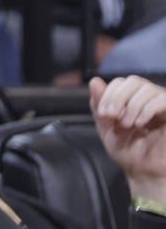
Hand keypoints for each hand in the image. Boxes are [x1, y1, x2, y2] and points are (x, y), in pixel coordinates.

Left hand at [92, 75, 165, 202]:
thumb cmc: (127, 151)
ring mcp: (162, 106)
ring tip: (127, 125)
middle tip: (112, 117)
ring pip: (147, 88)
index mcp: (133, 100)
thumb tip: (94, 80)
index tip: (104, 115)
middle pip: (133, 81)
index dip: (109, 94)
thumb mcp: (106, 126)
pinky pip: (163, 99)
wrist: (144, 174)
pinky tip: (140, 123)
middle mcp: (149, 100)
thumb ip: (99, 104)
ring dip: (132, 105)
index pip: (121, 82)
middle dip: (118, 97)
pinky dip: (147, 108)